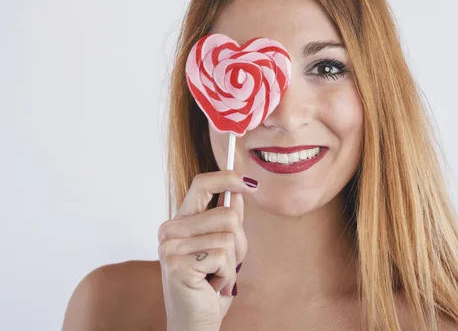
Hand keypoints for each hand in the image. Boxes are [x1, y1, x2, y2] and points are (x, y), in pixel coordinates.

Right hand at [157, 170, 256, 330]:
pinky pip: (223, 257)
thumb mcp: (225, 249)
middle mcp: (170, 230)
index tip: (250, 183)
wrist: (196, 323)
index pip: (201, 184)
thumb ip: (229, 221)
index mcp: (180, 222)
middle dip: (239, 243)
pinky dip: (226, 275)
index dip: (227, 178)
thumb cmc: (209, 287)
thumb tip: (240, 192)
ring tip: (215, 278)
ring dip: (232, 263)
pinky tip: (210, 287)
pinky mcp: (178, 264)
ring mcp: (171, 246)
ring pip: (229, 237)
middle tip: (224, 266)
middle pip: (228, 214)